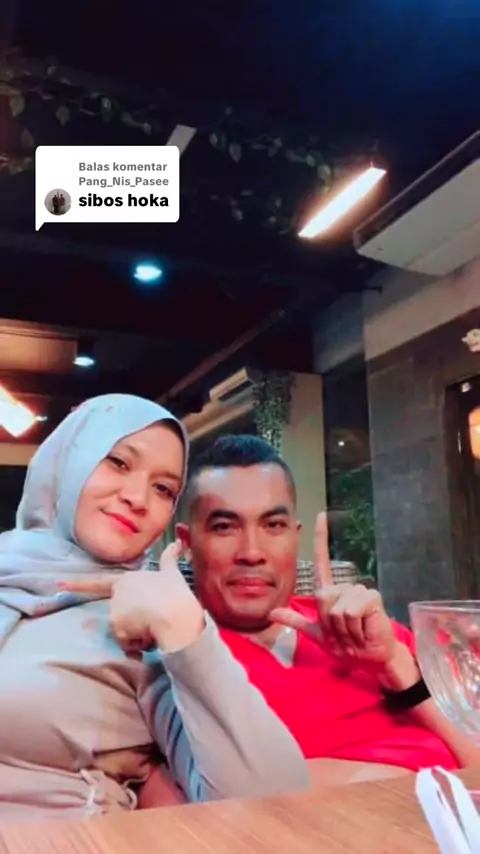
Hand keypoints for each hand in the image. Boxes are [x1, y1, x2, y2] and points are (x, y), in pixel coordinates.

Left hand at [58, 541, 205, 652]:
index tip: (58, 585)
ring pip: (123, 630)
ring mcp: (115, 610)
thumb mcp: (173, 572)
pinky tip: (149, 636)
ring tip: (154, 627)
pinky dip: (137, 644)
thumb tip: (177, 543)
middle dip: (132, 622)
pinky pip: (125, 643)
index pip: (97, 582)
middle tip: (152, 620)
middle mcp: (117, 593)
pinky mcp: (117, 626)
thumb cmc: (176, 593)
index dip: (77, 584)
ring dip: (137, 633)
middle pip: (119, 615)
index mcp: (126, 579)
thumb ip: (170, 558)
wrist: (177, 615)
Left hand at [270, 512, 398, 670]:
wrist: (368, 659)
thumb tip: (272, 613)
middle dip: (328, 622)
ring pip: (336, 606)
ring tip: (353, 633)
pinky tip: (362, 631)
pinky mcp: (371, 598)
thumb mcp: (316, 634)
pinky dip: (353, 628)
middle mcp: (344, 587)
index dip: (322, 537)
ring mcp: (358, 591)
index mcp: (330, 592)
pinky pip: (351, 611)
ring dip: (342, 628)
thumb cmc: (346, 645)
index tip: (321, 515)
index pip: (323, 560)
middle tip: (342, 633)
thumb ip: (296, 621)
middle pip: (323, 596)